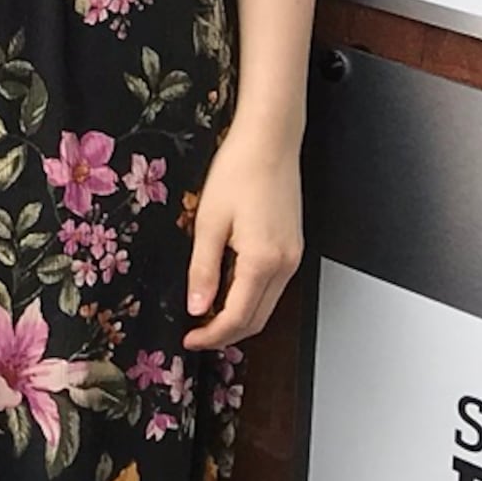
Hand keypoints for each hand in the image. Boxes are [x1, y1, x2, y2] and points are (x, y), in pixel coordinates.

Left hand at [184, 132, 302, 350]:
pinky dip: (250, 297)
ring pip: (267, 306)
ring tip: (206, 312)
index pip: (237, 318)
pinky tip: (227, 287)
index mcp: (262, 261)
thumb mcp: (209, 221)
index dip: (211, 336)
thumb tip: (196, 308)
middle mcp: (285, 265)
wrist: (270, 140)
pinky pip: (273, 286)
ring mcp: (293, 257)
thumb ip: (203, 270)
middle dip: (225, 334)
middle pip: (257, 320)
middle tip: (195, 333)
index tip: (188, 340)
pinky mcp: (293, 247)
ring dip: (239, 317)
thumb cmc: (239, 170)